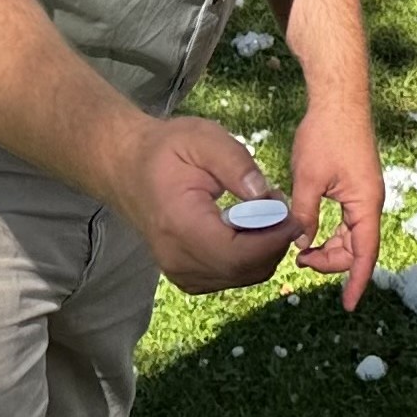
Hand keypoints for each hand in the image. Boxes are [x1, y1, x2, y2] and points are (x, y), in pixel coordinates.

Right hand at [104, 114, 297, 293]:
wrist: (126, 167)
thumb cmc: (166, 149)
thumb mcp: (203, 139)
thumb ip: (237, 164)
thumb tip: (266, 195)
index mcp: (180, 225)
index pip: (238, 254)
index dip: (273, 239)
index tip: (290, 212)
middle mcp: (177, 259)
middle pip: (244, 270)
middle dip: (273, 242)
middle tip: (279, 207)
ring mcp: (179, 273)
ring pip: (241, 277)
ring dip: (263, 250)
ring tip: (262, 213)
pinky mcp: (185, 277)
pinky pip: (229, 277)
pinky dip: (247, 258)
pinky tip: (245, 229)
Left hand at [287, 97, 382, 308]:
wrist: (339, 99)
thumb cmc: (325, 134)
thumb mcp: (307, 178)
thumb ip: (304, 214)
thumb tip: (301, 244)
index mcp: (365, 203)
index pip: (365, 254)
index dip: (357, 281)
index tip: (348, 305)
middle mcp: (370, 202)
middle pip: (358, 247)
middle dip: (333, 263)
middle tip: (300, 263)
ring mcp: (364, 193)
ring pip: (352, 235)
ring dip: (331, 248)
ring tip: (301, 252)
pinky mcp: (355, 184)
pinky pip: (347, 219)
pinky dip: (331, 231)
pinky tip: (308, 231)